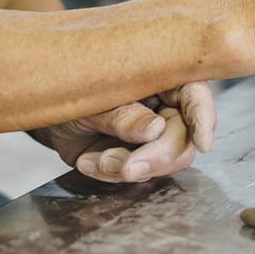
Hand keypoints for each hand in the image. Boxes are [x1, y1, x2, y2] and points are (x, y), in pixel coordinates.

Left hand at [38, 83, 215, 182]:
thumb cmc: (73, 89)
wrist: (50, 112)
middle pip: (183, 137)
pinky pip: (139, 174)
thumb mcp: (94, 99)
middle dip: (155, 156)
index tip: (204, 144)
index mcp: (164, 79)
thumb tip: (155, 129)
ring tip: (97, 160)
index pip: (196, 94)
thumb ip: (123, 115)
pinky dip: (111, 174)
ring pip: (166, 161)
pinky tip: (89, 161)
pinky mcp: (140, 157)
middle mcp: (166, 106)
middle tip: (126, 168)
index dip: (204, 118)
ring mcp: (156, 135)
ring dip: (130, 167)